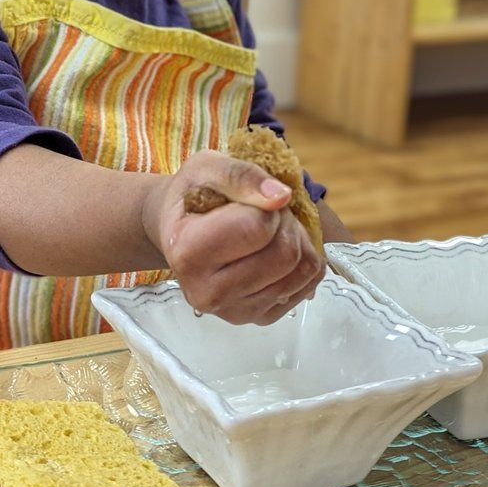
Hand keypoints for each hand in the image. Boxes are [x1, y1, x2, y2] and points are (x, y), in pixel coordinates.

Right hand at [142, 150, 325, 325]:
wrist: (179, 232)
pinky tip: (275, 250)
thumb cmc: (191, 198)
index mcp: (188, 253)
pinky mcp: (259, 318)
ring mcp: (235, 312)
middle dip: (285, 223)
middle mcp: (207, 293)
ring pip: (302, 271)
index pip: (258, 228)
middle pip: (285, 254)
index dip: (265, 204)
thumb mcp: (206, 168)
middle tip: (265, 212)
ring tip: (270, 230)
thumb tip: (281, 197)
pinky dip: (302, 260)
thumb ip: (241, 175)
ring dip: (297, 240)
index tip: (248, 199)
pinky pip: (307, 285)